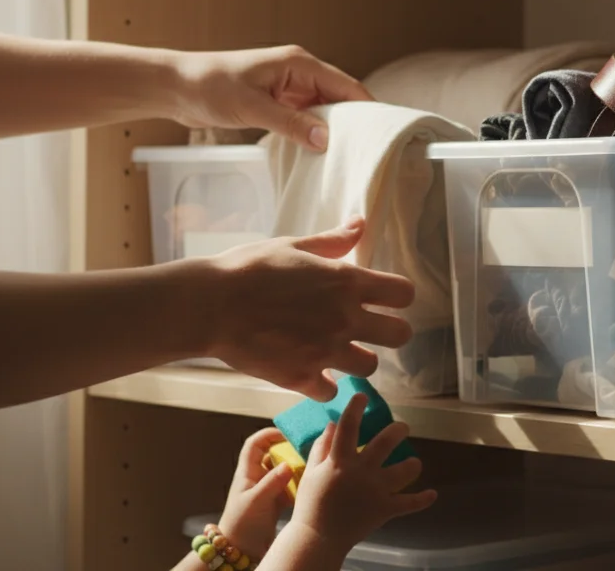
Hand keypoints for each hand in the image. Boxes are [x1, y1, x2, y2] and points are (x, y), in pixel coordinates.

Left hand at [172, 44, 373, 151]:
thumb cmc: (209, 87)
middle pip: (340, 99)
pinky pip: (306, 119)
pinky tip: (320, 154)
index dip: (367, 110)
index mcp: (299, 64)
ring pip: (324, 111)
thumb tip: (327, 140)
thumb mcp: (252, 108)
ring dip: (333, 131)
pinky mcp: (277, 102)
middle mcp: (300, 73)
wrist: (175, 86)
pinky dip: (314, 134)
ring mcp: (289, 88)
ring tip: (348, 158)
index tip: (383, 135)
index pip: (347, 86)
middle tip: (368, 153)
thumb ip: (291, 123)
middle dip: (354, 124)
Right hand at [189, 216, 415, 400]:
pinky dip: (324, 384)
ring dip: (359, 359)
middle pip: (400, 334)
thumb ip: (333, 241)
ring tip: (340, 351)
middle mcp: (345, 319)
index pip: (403, 293)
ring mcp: (326, 352)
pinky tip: (312, 371)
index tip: (384, 297)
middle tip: (371, 327)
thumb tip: (361, 224)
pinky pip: (331, 391)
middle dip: (390, 330)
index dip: (398, 296)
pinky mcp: (302, 377)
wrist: (211, 306)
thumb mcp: (294, 246)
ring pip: (370, 367)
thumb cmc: (249, 268)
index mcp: (346, 283)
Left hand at [218, 428, 295, 560]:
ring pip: (283, 471)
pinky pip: (290, 486)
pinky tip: (308, 486)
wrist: (241, 551)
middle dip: (288, 451)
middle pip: (273, 455)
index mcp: (247, 472)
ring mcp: (267, 489)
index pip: (254, 444)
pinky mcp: (276, 501)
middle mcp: (257, 477)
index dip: (268, 435)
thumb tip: (289, 464)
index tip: (287, 435)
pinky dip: (299, 484)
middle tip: (307, 451)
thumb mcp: (256, 501)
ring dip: (296, 468)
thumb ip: (272, 482)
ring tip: (311, 467)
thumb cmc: (242, 524)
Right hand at [290, 394, 436, 554]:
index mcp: (340, 461)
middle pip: (385, 443)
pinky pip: (409, 504)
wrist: (318, 538)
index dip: (356, 408)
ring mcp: (376, 490)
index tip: (363, 396)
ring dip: (412, 464)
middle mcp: (361, 471)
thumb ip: (321, 447)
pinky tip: (432, 494)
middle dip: (397, 430)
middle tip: (402, 427)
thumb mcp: (311, 472)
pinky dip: (422, 500)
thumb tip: (331, 424)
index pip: (348, 427)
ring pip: (403, 471)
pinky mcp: (385, 509)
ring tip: (414, 462)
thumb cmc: (311, 504)